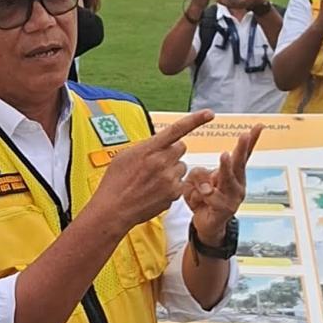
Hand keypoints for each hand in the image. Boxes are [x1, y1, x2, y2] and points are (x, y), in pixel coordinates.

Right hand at [92, 110, 213, 237]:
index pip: (177, 129)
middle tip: (157, 161)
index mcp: (149, 149)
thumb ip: (145, 146)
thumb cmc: (115, 182)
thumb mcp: (125, 155)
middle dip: (171, 152)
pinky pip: (180, 183)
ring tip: (153, 180)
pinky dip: (171, 185)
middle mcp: (162, 162)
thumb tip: (158, 143)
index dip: (195, 120)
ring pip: (181, 166)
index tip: (209, 114)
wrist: (114, 208)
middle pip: (180, 148)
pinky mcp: (174, 194)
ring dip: (171, 169)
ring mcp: (170, 179)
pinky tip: (155, 190)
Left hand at [182, 125, 262, 244]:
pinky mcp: (225, 210)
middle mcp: (237, 185)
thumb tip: (204, 180)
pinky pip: (212, 197)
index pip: (243, 155)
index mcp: (233, 174)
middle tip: (244, 135)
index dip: (250, 141)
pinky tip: (199, 195)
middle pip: (239, 164)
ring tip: (224, 155)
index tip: (259, 126)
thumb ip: (199, 175)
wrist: (206, 225)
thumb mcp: (197, 181)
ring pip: (228, 179)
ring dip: (225, 167)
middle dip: (242, 149)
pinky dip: (201, 193)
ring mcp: (233, 198)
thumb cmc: (203, 198)